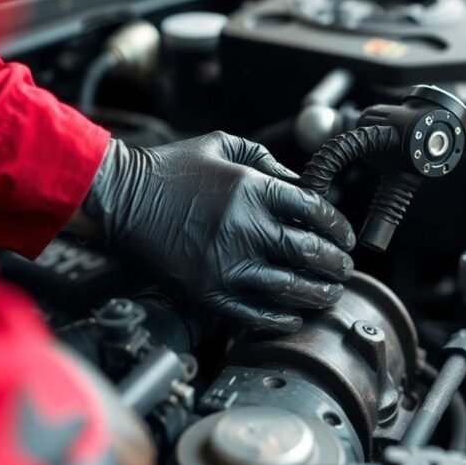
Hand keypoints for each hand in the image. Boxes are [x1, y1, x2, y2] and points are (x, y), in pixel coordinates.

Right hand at [83, 132, 355, 332]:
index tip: (346, 237)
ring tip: (329, 294)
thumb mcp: (222, 145)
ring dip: (318, 293)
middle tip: (345, 269)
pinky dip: (281, 319)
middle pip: (310, 252)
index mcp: (252, 188)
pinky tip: (294, 317)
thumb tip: (301, 184)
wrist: (119, 198)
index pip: (314, 211)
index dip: (338, 227)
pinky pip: (255, 313)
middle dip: (336, 264)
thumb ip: (266, 160)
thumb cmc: (170, 169)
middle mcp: (245, 228)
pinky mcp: (207, 291)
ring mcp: (226, 264)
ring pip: (290, 287)